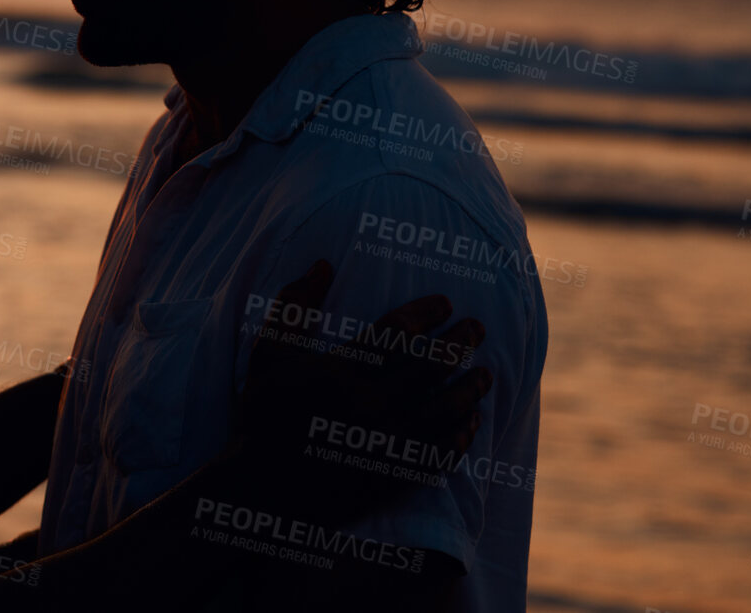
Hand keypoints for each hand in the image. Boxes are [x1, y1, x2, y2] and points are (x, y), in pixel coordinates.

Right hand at [230, 259, 491, 522]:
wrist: (264, 486)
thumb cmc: (264, 413)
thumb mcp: (267, 353)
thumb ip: (294, 305)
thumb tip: (323, 264)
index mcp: (340, 370)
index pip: (397, 330)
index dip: (427, 312)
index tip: (447, 303)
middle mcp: (368, 403)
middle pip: (430, 366)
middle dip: (460, 343)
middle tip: (478, 329)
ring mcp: (384, 442)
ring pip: (443, 408)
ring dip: (470, 389)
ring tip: (486, 374)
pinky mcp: (393, 475)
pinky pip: (440, 452)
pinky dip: (461, 436)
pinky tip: (471, 422)